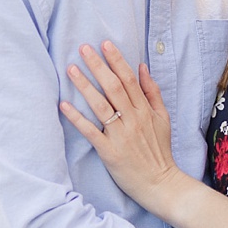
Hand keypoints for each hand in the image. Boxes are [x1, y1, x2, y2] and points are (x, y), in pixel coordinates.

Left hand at [60, 42, 182, 209]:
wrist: (161, 184)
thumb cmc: (160, 151)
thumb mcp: (163, 119)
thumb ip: (152, 93)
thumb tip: (142, 68)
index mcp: (145, 110)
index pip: (129, 80)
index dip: (116, 61)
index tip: (105, 44)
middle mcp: (133, 119)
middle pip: (114, 87)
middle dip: (98, 66)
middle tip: (83, 48)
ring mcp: (120, 135)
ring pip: (101, 105)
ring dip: (85, 86)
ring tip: (71, 69)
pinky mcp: (109, 151)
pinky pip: (90, 131)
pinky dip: (77, 118)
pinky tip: (64, 105)